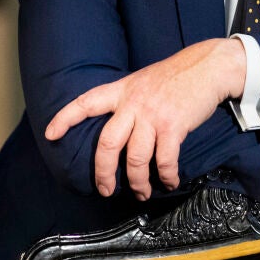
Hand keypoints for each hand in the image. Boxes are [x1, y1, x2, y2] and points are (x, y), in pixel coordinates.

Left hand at [44, 38, 245, 200]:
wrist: (208, 67)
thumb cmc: (176, 76)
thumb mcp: (142, 80)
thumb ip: (127, 100)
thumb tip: (119, 126)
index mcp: (122, 90)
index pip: (86, 102)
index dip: (65, 118)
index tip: (51, 134)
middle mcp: (133, 103)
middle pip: (107, 143)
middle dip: (103, 172)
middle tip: (104, 189)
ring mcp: (153, 115)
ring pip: (135, 158)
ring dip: (137, 182)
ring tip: (141, 192)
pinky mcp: (173, 126)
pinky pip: (164, 160)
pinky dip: (166, 176)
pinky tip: (169, 181)